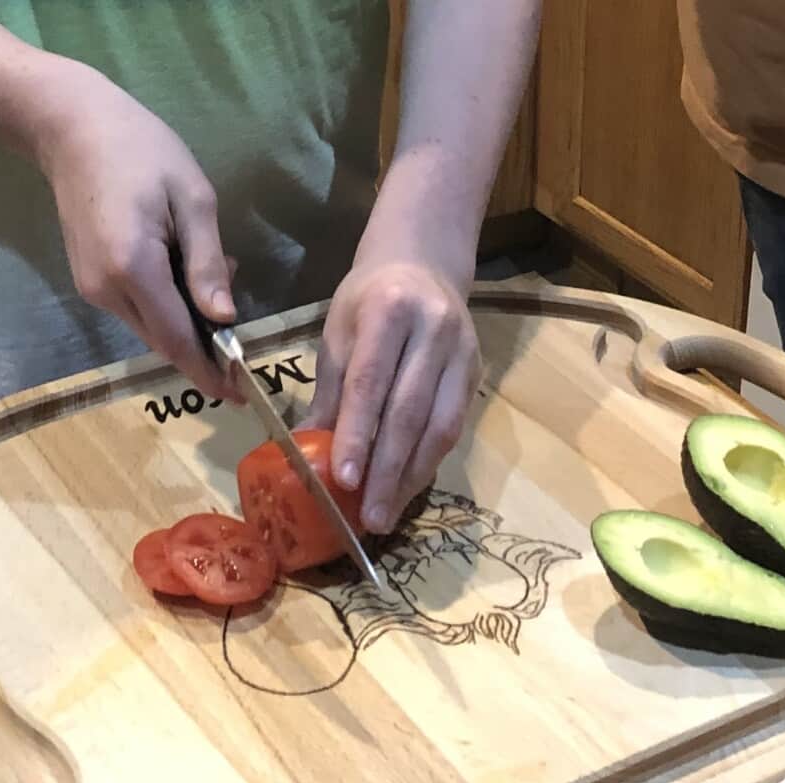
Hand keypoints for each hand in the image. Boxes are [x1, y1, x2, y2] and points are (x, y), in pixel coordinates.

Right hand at [36, 64, 237, 397]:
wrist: (73, 128)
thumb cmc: (143, 151)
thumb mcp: (193, 200)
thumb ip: (207, 265)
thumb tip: (226, 319)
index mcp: (134, 269)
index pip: (178, 340)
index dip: (210, 371)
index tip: (239, 395)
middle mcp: (107, 290)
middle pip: (164, 341)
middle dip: (205, 348)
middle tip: (239, 324)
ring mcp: (93, 289)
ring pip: (152, 329)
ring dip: (189, 322)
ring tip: (220, 272)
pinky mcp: (90, 282)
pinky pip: (138, 310)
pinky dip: (169, 306)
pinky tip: (187, 270)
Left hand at [302, 258, 481, 533]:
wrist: (424, 263)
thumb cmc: (368, 299)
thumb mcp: (338, 332)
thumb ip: (331, 390)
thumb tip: (308, 450)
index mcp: (388, 311)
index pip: (371, 382)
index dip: (358, 434)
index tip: (344, 480)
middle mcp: (433, 330)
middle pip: (410, 411)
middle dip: (388, 470)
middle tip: (370, 517)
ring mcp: (462, 351)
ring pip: (441, 425)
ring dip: (413, 476)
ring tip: (388, 512)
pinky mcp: (476, 371)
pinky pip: (454, 425)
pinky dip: (429, 460)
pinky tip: (408, 486)